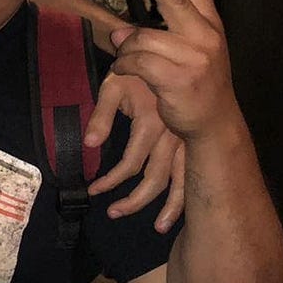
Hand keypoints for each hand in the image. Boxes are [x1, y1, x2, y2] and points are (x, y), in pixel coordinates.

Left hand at [84, 72, 185, 231]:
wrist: (168, 55)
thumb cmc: (134, 71)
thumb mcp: (113, 85)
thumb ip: (101, 115)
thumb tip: (89, 144)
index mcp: (151, 123)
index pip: (130, 163)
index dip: (110, 180)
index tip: (94, 190)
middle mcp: (171, 137)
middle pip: (155, 180)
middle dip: (134, 201)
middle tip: (113, 213)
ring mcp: (186, 140)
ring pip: (178, 181)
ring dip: (168, 206)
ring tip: (158, 227)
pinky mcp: (193, 141)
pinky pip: (191, 173)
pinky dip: (187, 193)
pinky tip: (180, 211)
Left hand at [109, 0, 243, 141]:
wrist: (214, 124)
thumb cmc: (196, 87)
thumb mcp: (184, 57)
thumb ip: (156, 38)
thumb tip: (121, 32)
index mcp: (209, 26)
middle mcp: (205, 36)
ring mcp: (193, 56)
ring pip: (142, 38)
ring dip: (126, 50)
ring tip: (127, 61)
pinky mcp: (177, 76)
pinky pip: (135, 60)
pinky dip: (124, 65)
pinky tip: (126, 72)